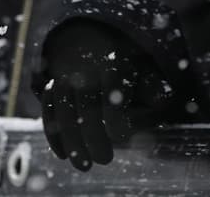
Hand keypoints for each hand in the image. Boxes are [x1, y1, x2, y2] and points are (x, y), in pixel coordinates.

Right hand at [35, 19, 173, 170]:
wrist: (88, 43)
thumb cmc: (124, 67)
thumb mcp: (143, 70)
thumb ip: (153, 87)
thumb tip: (162, 101)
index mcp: (113, 65)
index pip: (112, 90)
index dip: (114, 114)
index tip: (121, 136)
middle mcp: (86, 71)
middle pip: (86, 105)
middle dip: (94, 136)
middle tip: (104, 160)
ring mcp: (65, 80)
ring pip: (64, 112)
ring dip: (72, 142)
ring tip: (84, 166)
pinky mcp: (51, 90)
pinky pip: (48, 112)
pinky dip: (53, 135)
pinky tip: (64, 156)